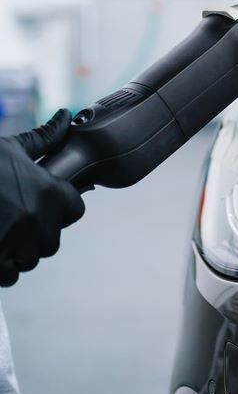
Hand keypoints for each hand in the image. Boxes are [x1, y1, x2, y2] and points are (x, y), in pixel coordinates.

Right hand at [0, 109, 84, 286]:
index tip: (45, 205)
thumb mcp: (11, 147)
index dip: (62, 207)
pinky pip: (9, 277)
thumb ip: (44, 138)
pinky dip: (1, 268)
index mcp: (47, 190)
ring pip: (29, 260)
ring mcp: (15, 243)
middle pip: (52, 241)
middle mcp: (36, 219)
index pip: (75, 209)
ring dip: (16, 252)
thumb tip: (65, 116)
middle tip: (13, 220)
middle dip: (36, 235)